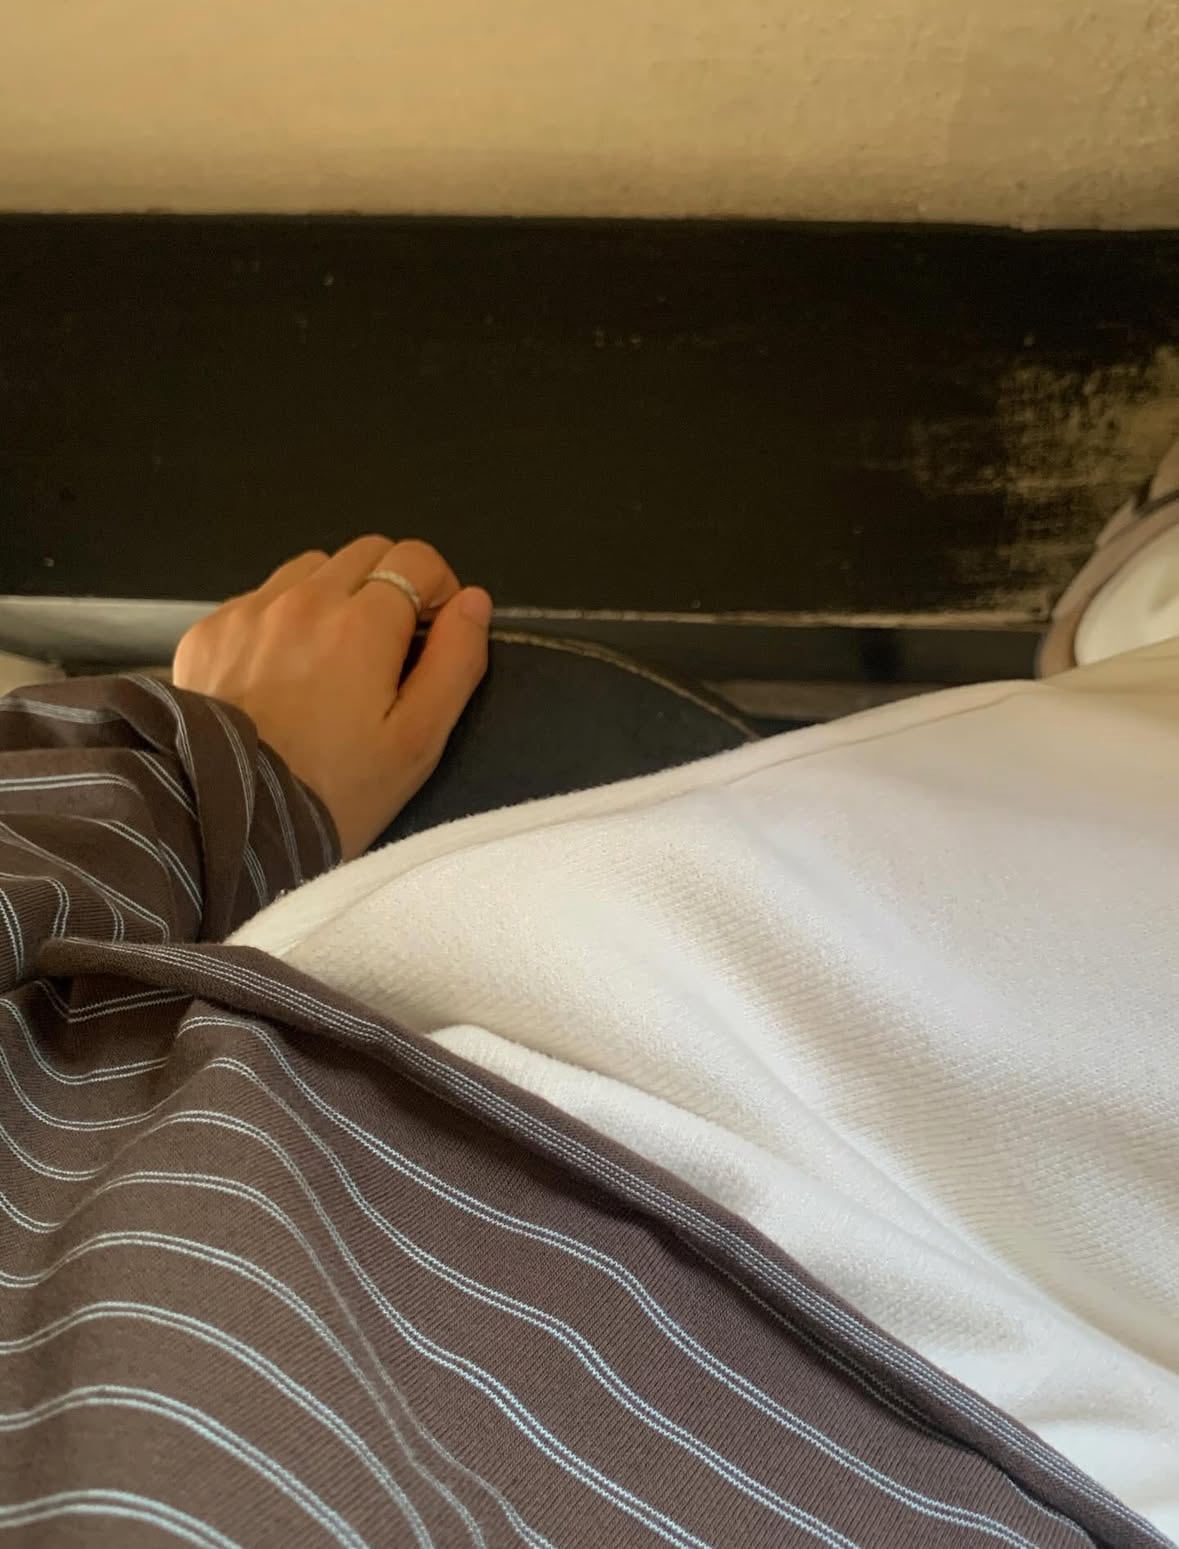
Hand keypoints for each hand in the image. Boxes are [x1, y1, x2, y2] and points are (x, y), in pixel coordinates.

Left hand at [172, 537, 491, 859]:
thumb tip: (473, 603)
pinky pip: (260, 598)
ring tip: (336, 659)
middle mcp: (302, 602)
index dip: (437, 588)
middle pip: (366, 552)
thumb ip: (455, 662)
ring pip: (311, 569)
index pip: (415, 558)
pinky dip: (283, 619)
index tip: (433, 630)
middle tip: (392, 647)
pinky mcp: (209, 633)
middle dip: (391, 586)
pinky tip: (285, 674)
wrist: (233, 824)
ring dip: (336, 595)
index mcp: (361, 625)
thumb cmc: (332, 793)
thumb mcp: (418, 741)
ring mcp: (249, 613)